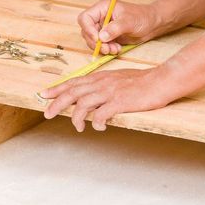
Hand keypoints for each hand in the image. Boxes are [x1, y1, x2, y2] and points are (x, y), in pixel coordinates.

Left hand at [40, 67, 175, 131]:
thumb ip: (103, 84)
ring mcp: (110, 92)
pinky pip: (101, 114)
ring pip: (83, 104)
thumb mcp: (118, 78)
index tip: (45, 94)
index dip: (58, 89)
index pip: (74, 82)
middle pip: (73, 92)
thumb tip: (92, 94)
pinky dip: (96, 123)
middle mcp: (102, 83)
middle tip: (47, 113)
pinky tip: (98, 128)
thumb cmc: (142, 81)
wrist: (160, 80)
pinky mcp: (119, 102)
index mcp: (101, 77)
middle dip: (57, 103)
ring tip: (77, 127)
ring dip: (76, 117)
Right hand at [78, 0, 160, 55]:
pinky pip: (101, 46)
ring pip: (93, 40)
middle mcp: (100, 18)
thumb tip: (101, 37)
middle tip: (107, 49)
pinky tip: (117, 49)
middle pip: (86, 31)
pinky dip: (107, 50)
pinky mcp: (108, 37)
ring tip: (115, 49)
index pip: (85, 18)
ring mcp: (103, 28)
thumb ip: (115, 28)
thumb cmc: (141, 16)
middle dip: (95, 42)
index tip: (98, 39)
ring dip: (102, 48)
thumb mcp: (129, 21)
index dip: (88, 29)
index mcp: (102, 8)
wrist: (151, 24)